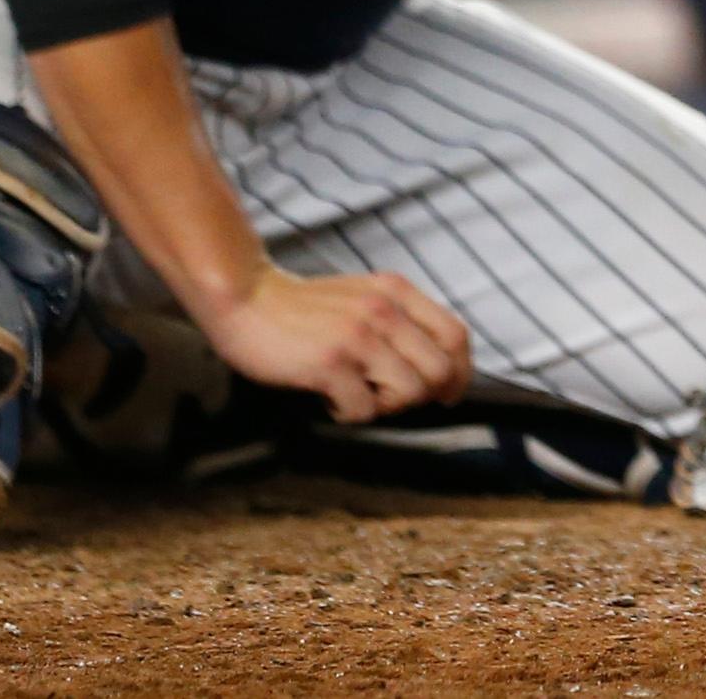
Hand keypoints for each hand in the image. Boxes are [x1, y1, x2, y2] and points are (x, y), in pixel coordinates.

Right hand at [197, 263, 470, 422]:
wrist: (245, 298)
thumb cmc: (304, 307)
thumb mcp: (363, 296)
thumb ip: (399, 319)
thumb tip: (436, 365)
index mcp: (397, 292)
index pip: (455, 335)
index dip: (460, 372)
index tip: (449, 394)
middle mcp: (385, 311)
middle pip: (439, 370)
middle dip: (420, 395)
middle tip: (386, 397)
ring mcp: (358, 336)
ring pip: (408, 393)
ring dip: (385, 406)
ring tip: (355, 395)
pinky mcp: (329, 362)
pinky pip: (364, 409)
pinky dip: (348, 414)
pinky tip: (328, 398)